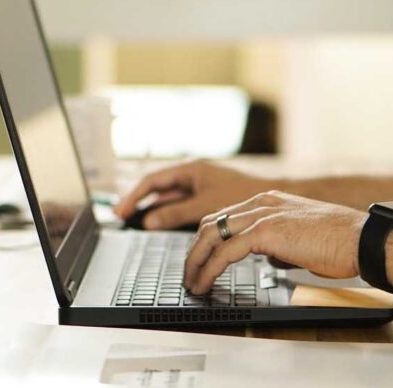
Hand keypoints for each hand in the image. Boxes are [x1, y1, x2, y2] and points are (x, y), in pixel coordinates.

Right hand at [114, 160, 274, 229]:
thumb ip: (176, 214)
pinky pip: (179, 204)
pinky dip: (167, 212)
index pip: (153, 180)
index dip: (134, 196)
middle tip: (120, 216)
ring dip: (152, 207)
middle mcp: (192, 175)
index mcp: (190, 169)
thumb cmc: (244, 195)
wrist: (272, 198)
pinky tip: (158, 222)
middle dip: (138, 200)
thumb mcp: (205, 207)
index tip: (121, 211)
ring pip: (168, 196)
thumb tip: (149, 221)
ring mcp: (198, 185)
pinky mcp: (205, 196)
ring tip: (133, 220)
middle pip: (157, 187)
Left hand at [183, 191, 365, 294]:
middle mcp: (261, 202)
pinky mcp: (266, 232)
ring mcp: (263, 215)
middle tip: (189, 273)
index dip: (207, 239)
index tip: (200, 259)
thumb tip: (270, 258)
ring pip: (211, 235)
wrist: (363, 240)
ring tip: (192, 282)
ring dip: (196, 261)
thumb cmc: (341, 242)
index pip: (224, 216)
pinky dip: (210, 269)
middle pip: (211, 222)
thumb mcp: (302, 239)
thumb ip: (280, 244)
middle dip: (194, 250)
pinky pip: (226, 251)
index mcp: (269, 200)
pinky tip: (205, 282)